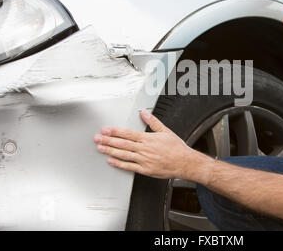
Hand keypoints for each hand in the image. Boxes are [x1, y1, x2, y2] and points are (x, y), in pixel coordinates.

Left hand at [93, 110, 212, 179]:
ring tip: (100, 148)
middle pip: (122, 144)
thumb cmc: (176, 148)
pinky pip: (129, 166)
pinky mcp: (145, 169)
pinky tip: (111, 161)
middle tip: (98, 138)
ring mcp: (144, 160)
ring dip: (110, 151)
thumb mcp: (165, 131)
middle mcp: (144, 149)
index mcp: (148, 139)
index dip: (115, 131)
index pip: (127, 134)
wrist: (185, 162)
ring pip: (123, 155)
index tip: (106, 129)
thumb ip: (153, 122)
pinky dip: (119, 164)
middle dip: (108, 140)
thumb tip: (144, 113)